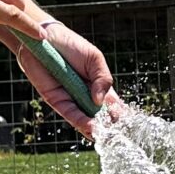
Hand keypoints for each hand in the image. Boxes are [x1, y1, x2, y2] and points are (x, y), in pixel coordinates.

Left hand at [11, 19, 118, 137]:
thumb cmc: (71, 45)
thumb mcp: (94, 59)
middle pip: (101, 115)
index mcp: (99, 85)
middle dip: (110, 125)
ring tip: (106, 134)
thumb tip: (100, 101)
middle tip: (119, 133)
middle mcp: (86, 95)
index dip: (121, 114)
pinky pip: (71, 115)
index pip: (113, 104)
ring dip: (96, 128)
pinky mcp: (57, 101)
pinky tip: (92, 128)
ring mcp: (72, 99)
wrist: (44, 39)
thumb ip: (103, 79)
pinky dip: (81, 122)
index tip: (130, 123)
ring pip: (87, 119)